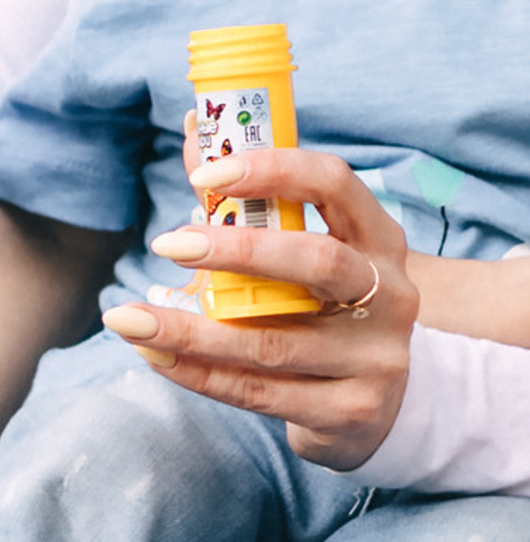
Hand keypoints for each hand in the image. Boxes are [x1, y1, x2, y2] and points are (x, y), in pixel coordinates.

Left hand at [101, 146, 418, 471]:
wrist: (380, 406)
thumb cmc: (329, 312)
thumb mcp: (311, 253)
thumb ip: (254, 200)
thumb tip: (196, 131)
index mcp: (382, 240)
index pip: (335, 184)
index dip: (272, 170)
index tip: (205, 175)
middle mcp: (390, 294)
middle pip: (318, 260)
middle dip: (236, 249)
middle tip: (167, 243)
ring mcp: (376, 357)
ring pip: (274, 341)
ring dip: (191, 329)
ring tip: (128, 316)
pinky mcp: (350, 410)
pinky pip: (259, 392)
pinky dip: (199, 374)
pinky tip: (155, 356)